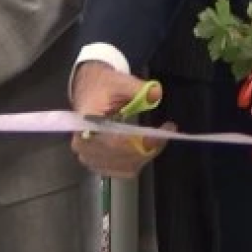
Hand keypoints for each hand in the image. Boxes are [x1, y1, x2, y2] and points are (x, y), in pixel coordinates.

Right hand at [70, 61, 174, 177]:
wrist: (87, 91)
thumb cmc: (102, 86)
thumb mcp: (119, 81)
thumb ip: (137, 88)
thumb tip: (155, 94)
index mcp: (85, 123)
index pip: (115, 141)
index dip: (141, 142)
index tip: (164, 132)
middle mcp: (83, 145)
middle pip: (122, 158)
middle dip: (149, 148)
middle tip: (167, 131)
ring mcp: (88, 157)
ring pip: (125, 167)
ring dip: (145, 155)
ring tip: (159, 138)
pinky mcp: (96, 163)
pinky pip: (122, 170)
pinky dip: (138, 161)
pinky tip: (147, 147)